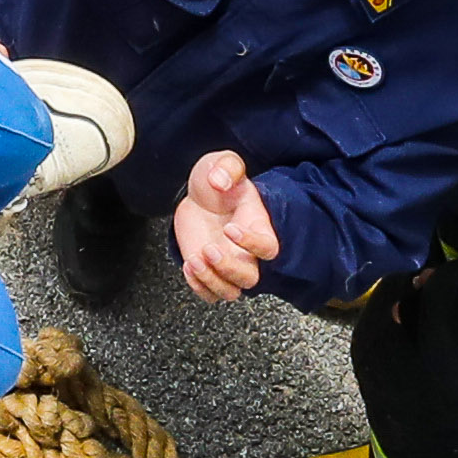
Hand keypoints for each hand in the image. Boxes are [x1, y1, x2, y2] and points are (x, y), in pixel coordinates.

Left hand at [171, 150, 280, 302]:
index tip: (231, 228)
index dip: (252, 243)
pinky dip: (199, 287)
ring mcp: (228, 265)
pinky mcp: (209, 273)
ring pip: (231, 292)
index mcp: (259, 227)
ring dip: (212, 281)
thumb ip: (226, 167)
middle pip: (250, 278)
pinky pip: (210, 294)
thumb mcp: (222, 163)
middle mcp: (247, 253)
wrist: (199, 197)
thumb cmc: (217, 182)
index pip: (268, 248)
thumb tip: (220, 181)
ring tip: (194, 260)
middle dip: (228, 267)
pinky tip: (188, 265)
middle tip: (209, 248)